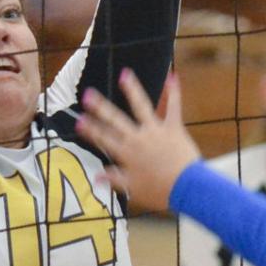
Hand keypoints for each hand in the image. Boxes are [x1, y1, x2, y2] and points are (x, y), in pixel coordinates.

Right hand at [75, 71, 200, 213]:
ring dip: (132, 89)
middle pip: (115, 119)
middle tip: (88, 94)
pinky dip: (174, 93)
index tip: (79, 120)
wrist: (186, 188)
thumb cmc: (159, 191)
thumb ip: (114, 179)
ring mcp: (155, 131)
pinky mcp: (174, 128)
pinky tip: (173, 77)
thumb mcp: (133, 189)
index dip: (90, 130)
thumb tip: (96, 177)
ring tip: (125, 74)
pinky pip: (174, 108)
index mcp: (126, 153)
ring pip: (141, 106)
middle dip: (100, 107)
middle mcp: (137, 138)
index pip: (103, 139)